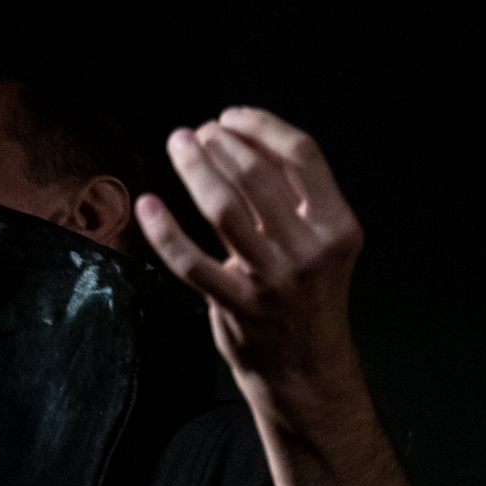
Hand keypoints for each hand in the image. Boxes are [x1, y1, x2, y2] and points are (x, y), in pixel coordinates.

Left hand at [137, 107, 365, 413]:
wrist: (304, 368)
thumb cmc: (304, 298)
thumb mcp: (314, 246)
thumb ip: (286, 201)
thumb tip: (237, 144)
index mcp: (338, 225)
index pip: (303, 155)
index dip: (261, 127)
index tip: (230, 117)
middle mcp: (310, 249)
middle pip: (258, 175)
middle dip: (219, 145)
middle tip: (194, 134)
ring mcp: (273, 279)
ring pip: (223, 209)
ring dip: (195, 170)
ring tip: (178, 148)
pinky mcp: (237, 305)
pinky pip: (189, 261)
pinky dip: (164, 230)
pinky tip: (148, 205)